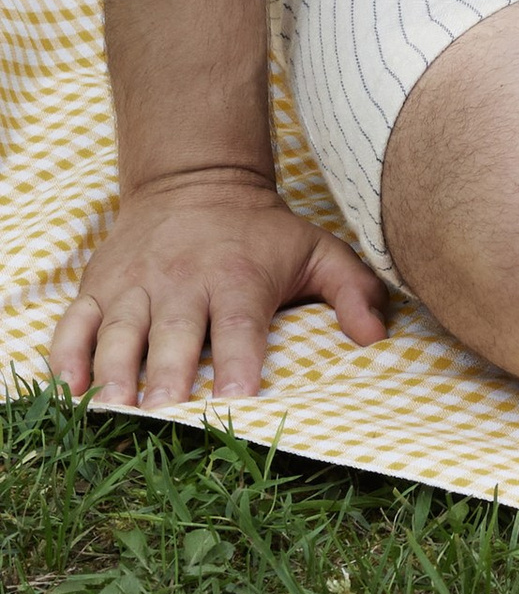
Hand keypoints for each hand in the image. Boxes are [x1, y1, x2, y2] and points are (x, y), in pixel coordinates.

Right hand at [47, 166, 388, 411]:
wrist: (196, 179)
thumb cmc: (262, 232)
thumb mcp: (318, 249)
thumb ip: (354, 290)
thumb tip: (376, 338)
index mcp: (237, 279)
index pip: (240, 326)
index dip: (240, 362)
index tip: (238, 398)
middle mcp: (183, 281)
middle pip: (175, 334)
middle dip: (168, 375)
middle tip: (163, 415)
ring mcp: (135, 285)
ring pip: (120, 332)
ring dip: (114, 371)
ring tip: (113, 408)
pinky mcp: (99, 286)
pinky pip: (76, 324)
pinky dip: (67, 356)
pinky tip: (67, 390)